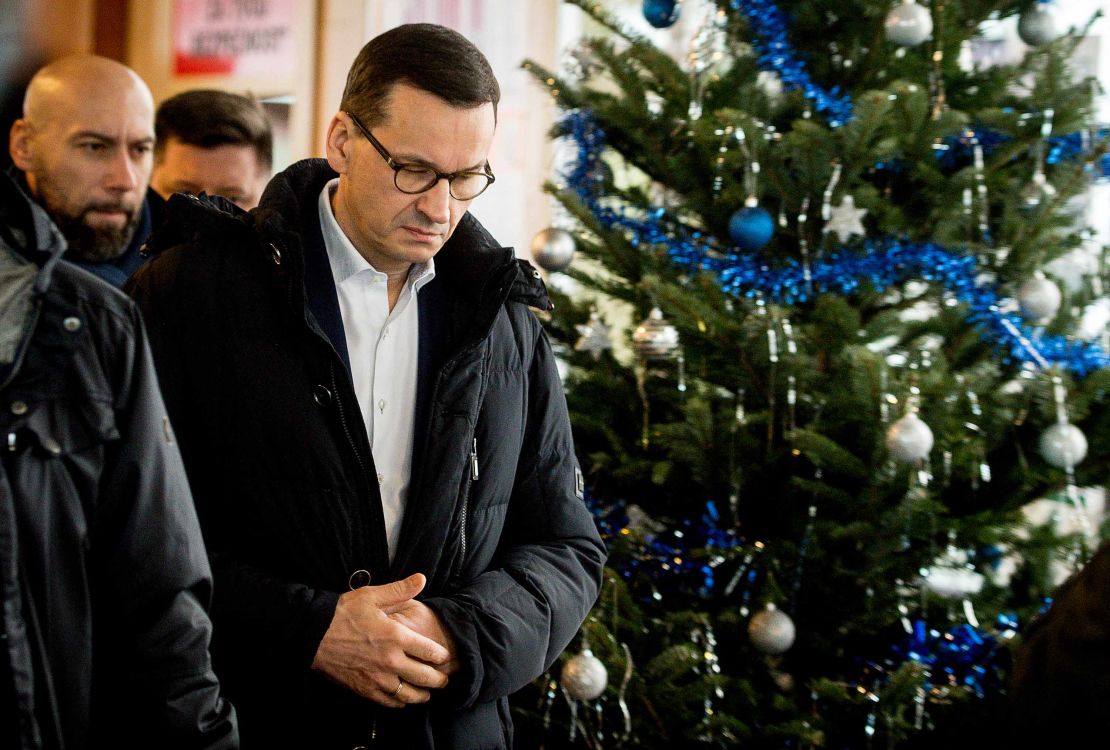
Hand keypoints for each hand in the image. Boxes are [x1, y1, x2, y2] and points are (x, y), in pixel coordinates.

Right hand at [311, 573, 450, 707]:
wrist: (313, 634)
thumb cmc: (343, 613)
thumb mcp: (372, 596)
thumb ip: (400, 590)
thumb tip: (422, 579)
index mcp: (396, 637)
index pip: (430, 651)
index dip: (442, 656)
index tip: (445, 657)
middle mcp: (390, 661)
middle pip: (425, 677)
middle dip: (438, 680)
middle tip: (443, 679)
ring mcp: (377, 678)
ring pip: (409, 695)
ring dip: (422, 695)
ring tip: (427, 693)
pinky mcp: (364, 690)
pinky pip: (389, 702)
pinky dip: (400, 703)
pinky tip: (403, 699)